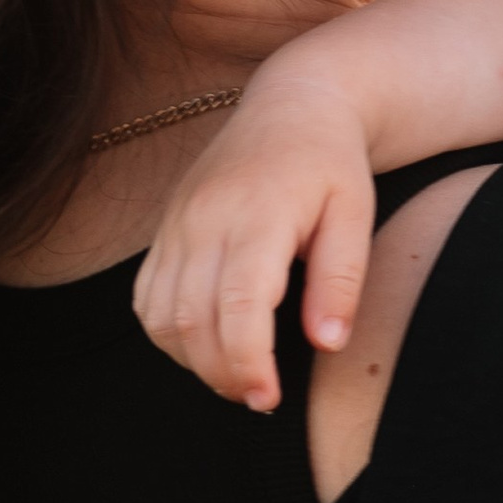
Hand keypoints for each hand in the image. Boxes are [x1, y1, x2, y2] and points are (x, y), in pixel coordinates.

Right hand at [132, 75, 377, 413]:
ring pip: (161, 316)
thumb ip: (341, 280)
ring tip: (238, 376)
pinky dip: (169, 335)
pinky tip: (206, 345)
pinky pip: (147, 298)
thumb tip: (327, 343)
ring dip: (193, 361)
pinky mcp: (164, 231)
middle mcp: (205, 218)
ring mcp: (177, 224)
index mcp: (258, 213)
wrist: (291, 104)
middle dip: (222, 373)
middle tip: (261, 397)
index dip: (247, 361)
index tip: (268, 398)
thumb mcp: (355, 214)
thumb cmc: (330, 163)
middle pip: (191, 319)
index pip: (238, 304)